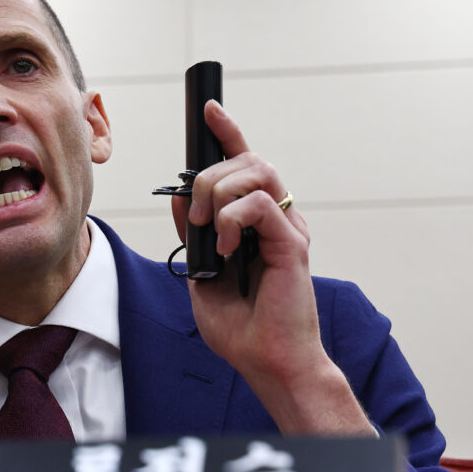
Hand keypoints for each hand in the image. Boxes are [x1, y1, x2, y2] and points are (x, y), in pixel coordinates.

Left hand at [170, 100, 372, 434]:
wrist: (267, 361)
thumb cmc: (242, 327)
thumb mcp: (202, 274)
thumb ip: (194, 235)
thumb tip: (180, 199)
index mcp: (257, 223)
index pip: (245, 164)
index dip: (227, 133)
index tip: (209, 110)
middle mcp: (278, 218)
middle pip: (248, 160)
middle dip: (209, 175)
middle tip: (195, 216)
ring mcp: (287, 229)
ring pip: (257, 172)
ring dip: (220, 192)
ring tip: (209, 230)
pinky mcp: (291, 245)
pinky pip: (260, 205)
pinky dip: (233, 219)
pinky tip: (226, 247)